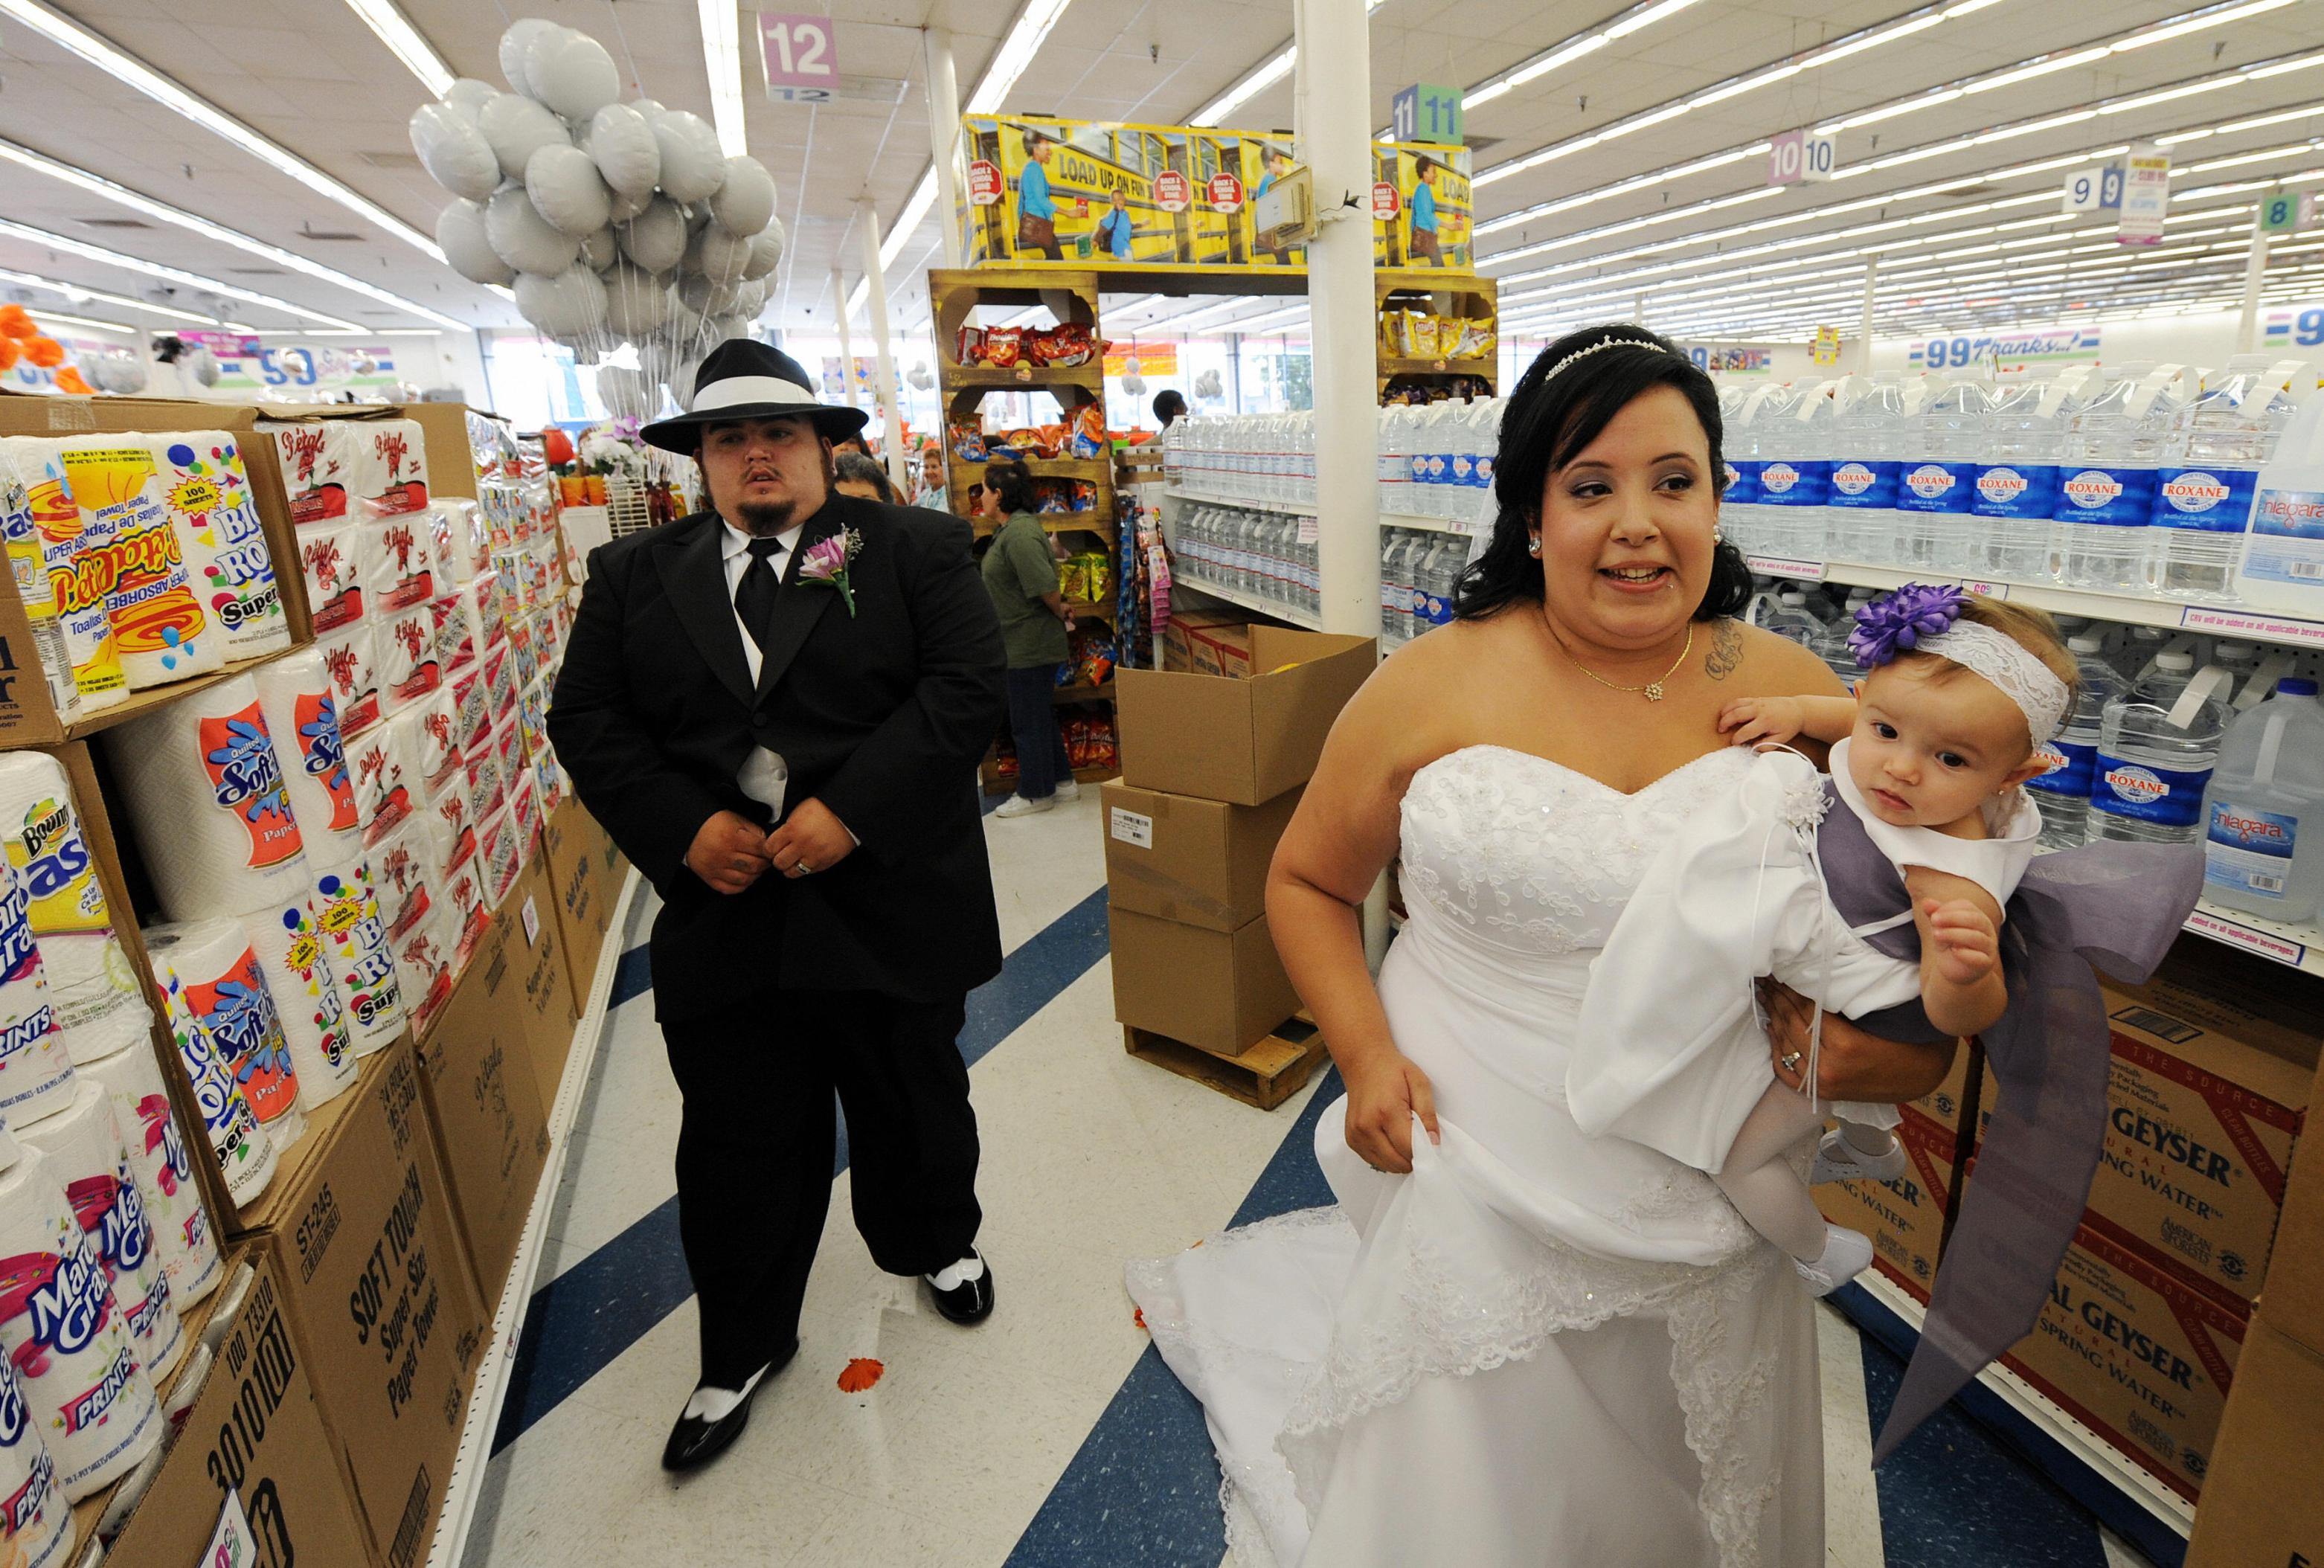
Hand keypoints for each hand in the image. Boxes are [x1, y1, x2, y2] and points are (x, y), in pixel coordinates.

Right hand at [686, 810, 772, 894]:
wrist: (689, 829)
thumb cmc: (715, 823)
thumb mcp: (736, 819)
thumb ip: (755, 831)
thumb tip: (768, 845)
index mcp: (731, 837)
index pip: (760, 849)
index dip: (769, 851)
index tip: (770, 851)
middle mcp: (723, 854)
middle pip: (754, 866)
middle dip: (764, 864)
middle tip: (765, 861)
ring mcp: (715, 868)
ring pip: (744, 879)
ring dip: (755, 875)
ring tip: (755, 869)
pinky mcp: (708, 877)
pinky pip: (730, 889)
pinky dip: (741, 886)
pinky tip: (744, 878)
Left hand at [765, 797, 856, 879]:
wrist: (847, 815)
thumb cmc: (824, 810)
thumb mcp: (799, 812)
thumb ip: (787, 828)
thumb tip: (777, 840)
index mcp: (792, 829)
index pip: (769, 848)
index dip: (768, 849)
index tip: (771, 848)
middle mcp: (802, 845)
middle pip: (779, 863)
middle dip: (778, 859)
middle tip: (782, 854)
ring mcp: (814, 856)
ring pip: (792, 872)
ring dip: (790, 867)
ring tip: (794, 860)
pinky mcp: (824, 863)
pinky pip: (807, 873)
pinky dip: (805, 868)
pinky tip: (807, 859)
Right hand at [1340, 1046, 1438, 1173]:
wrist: (1362, 1063)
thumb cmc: (1392, 1070)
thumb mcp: (1419, 1083)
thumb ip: (1428, 1114)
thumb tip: (1434, 1142)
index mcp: (1386, 1111)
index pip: (1409, 1148)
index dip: (1425, 1150)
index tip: (1431, 1142)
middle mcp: (1366, 1126)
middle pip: (1398, 1163)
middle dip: (1413, 1157)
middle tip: (1418, 1139)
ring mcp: (1356, 1135)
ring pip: (1387, 1166)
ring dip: (1400, 1159)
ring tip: (1403, 1136)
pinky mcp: (1351, 1140)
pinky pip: (1374, 1161)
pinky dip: (1387, 1157)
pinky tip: (1390, 1138)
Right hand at [1718, 696, 1802, 747]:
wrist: (1798, 709)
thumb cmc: (1790, 725)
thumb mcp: (1781, 739)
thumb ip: (1767, 745)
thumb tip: (1752, 747)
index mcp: (1766, 721)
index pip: (1746, 731)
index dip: (1737, 738)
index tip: (1734, 743)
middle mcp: (1760, 709)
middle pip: (1736, 714)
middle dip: (1725, 723)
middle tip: (1720, 730)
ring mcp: (1757, 702)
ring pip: (1735, 704)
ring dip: (1725, 712)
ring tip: (1721, 721)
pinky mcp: (1756, 698)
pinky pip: (1739, 700)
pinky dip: (1730, 705)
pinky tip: (1727, 712)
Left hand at [1760, 978, 1955, 1101]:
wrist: (1920, 1076)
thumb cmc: (1905, 1040)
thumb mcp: (1877, 1016)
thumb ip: (1841, 1002)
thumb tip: (1809, 978)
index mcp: (1845, 1045)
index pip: (1806, 1010)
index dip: (1789, 988)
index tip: (1778, 971)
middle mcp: (1828, 1067)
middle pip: (1792, 1025)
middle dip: (1777, 999)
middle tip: (1765, 978)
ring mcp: (1822, 1083)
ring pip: (1785, 1045)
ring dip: (1772, 1018)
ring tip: (1764, 996)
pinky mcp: (1820, 1092)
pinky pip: (1787, 1071)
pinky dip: (1776, 1048)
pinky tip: (1771, 1028)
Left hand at [1925, 898, 1998, 984]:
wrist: (1954, 969)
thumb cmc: (1948, 944)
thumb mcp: (1939, 928)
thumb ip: (1934, 914)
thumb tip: (1926, 902)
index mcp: (1976, 916)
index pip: (1966, 906)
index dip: (1949, 908)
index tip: (1932, 915)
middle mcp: (1986, 930)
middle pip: (1974, 919)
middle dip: (1952, 918)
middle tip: (1933, 920)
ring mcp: (1989, 947)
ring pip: (1977, 938)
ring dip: (1954, 934)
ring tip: (1936, 935)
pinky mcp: (1986, 963)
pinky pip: (1980, 958)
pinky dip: (1966, 954)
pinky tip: (1954, 951)